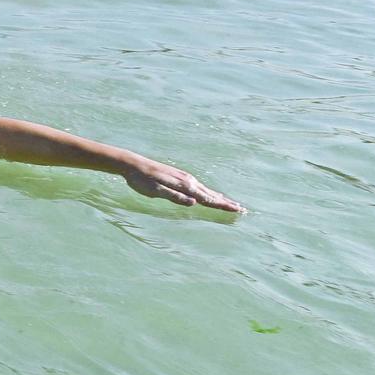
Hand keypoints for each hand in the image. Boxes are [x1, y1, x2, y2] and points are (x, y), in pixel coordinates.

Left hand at [122, 159, 243, 212]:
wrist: (133, 164)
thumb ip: (175, 197)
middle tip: (241, 209)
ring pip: (206, 190)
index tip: (236, 209)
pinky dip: (208, 192)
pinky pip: (199, 187)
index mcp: (184, 185)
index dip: (221, 205)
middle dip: (225, 202)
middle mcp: (188, 180)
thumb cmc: (142, 180)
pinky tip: (209, 194)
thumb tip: (193, 203)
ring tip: (230, 202)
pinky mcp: (180, 177)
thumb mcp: (155, 191)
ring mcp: (185, 177)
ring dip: (219, 197)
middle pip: (210, 194)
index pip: (207, 198)